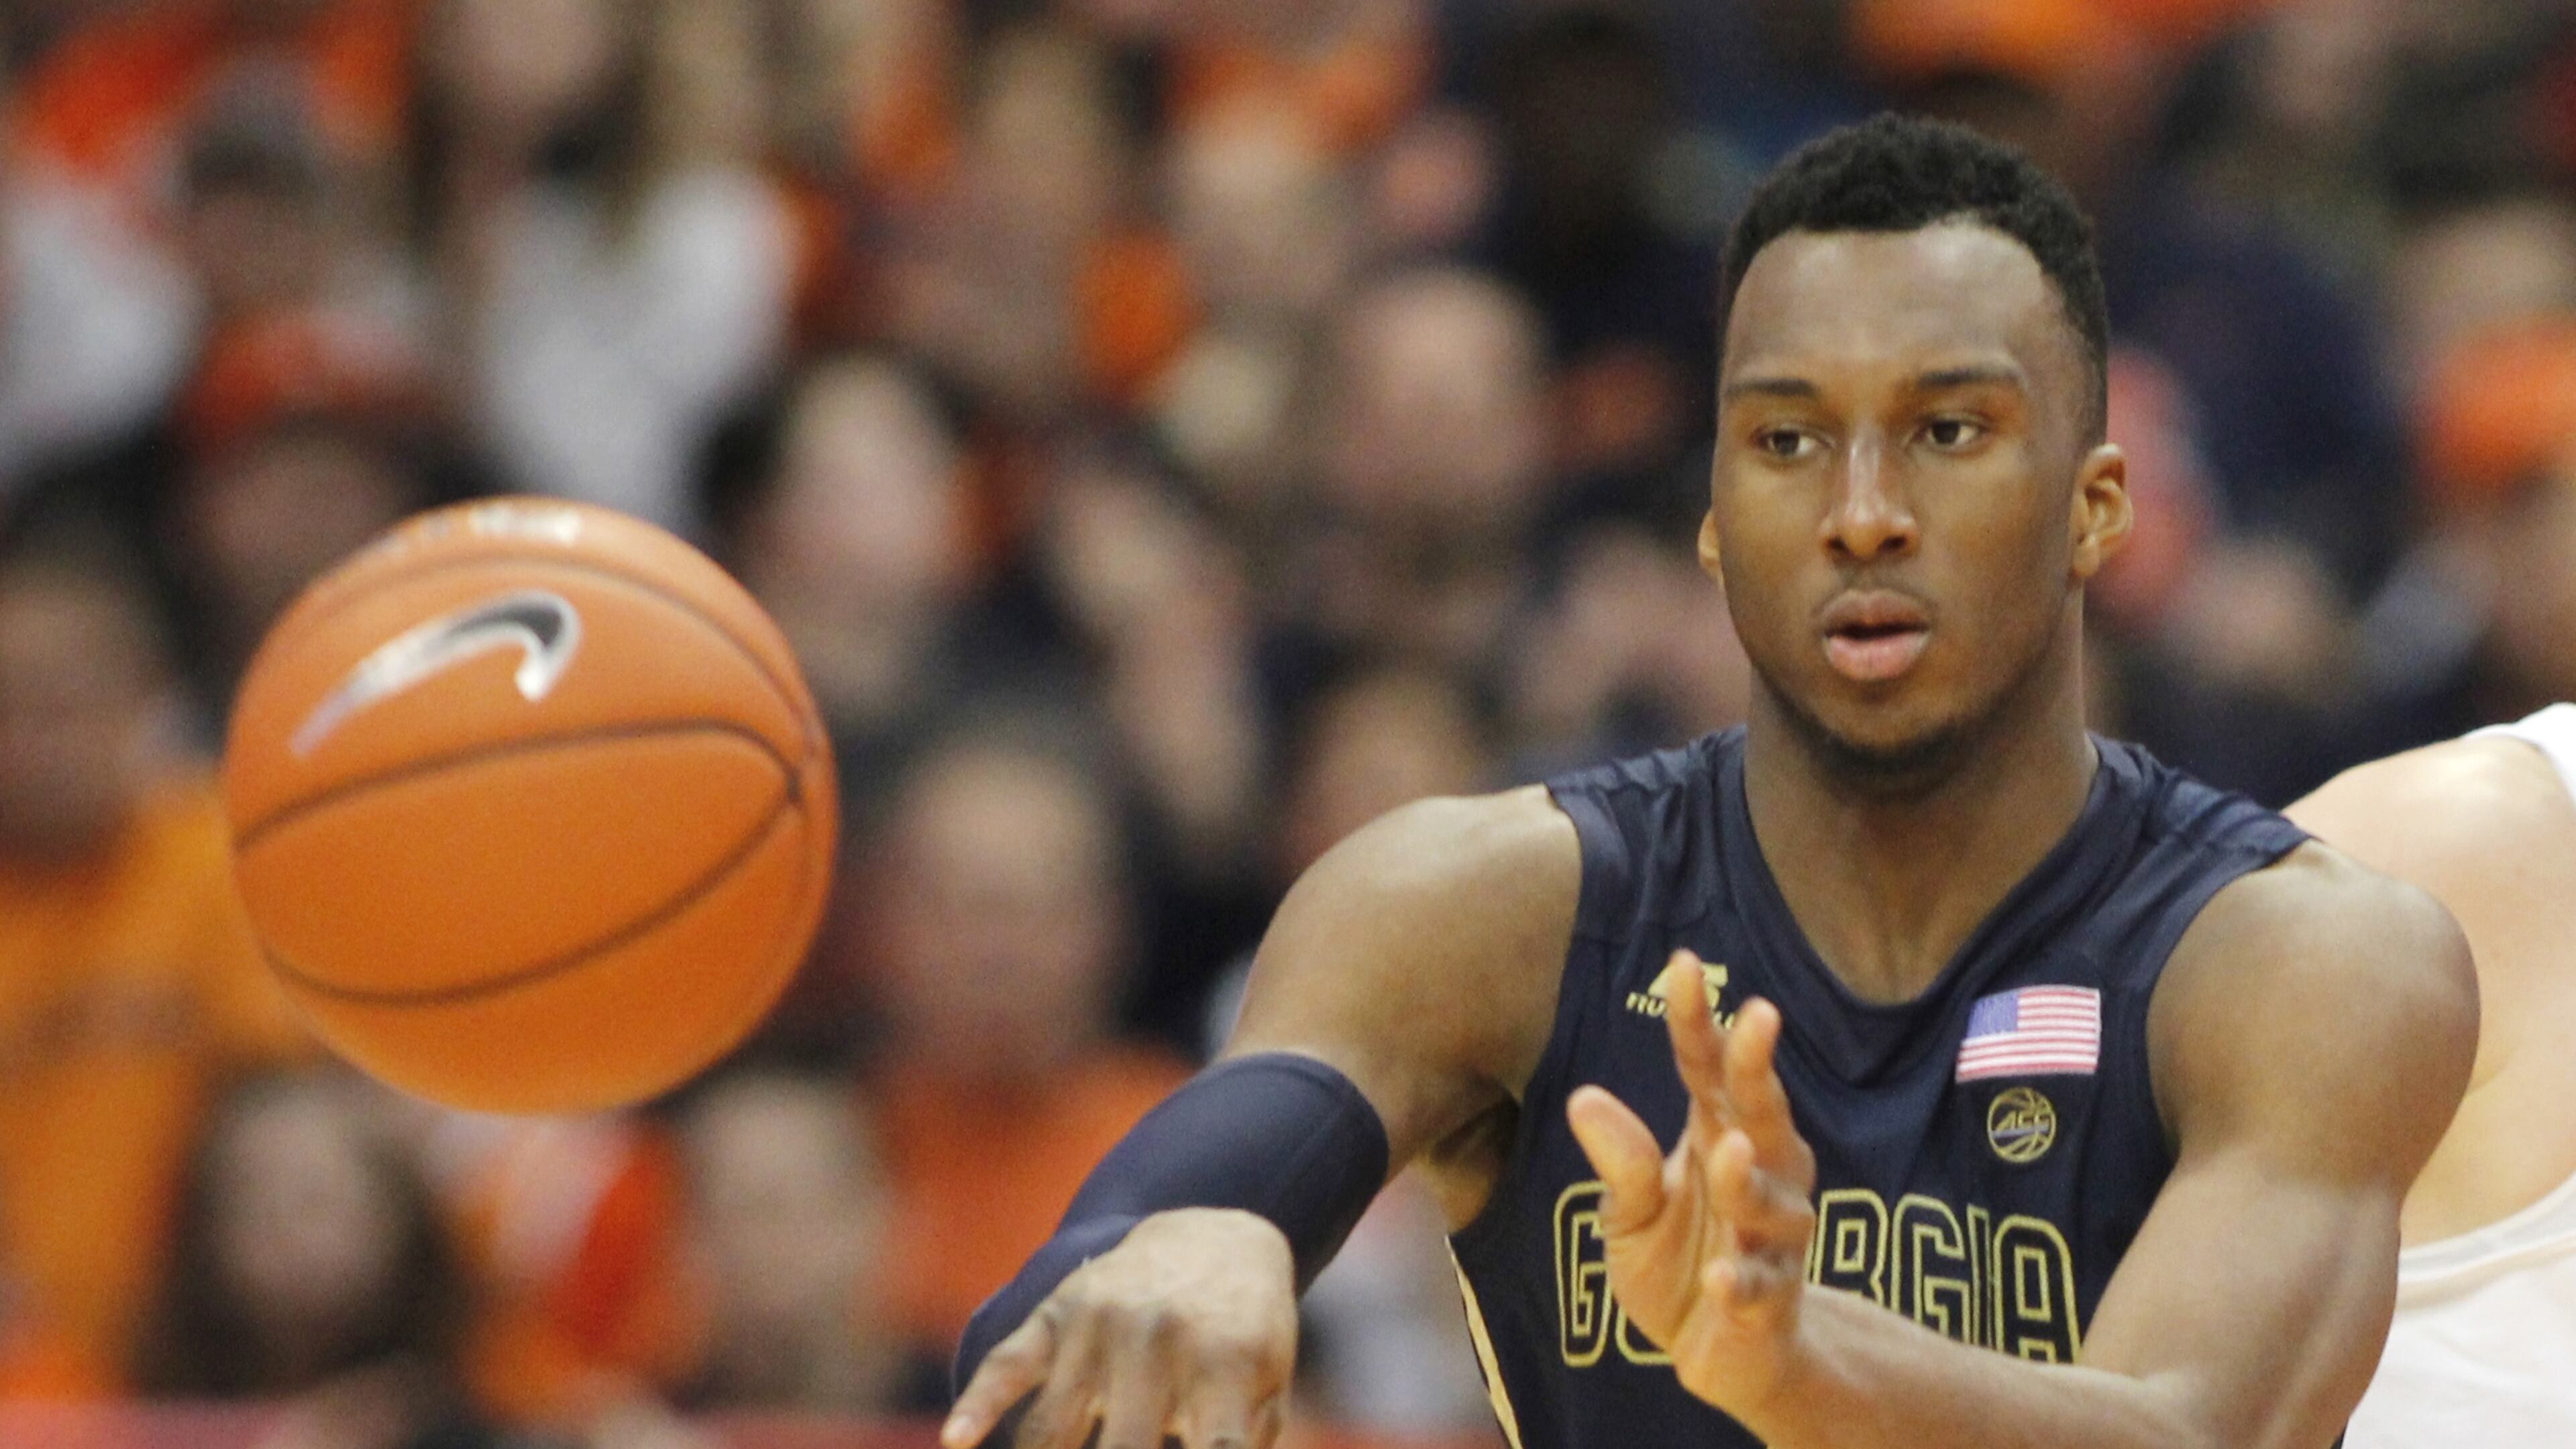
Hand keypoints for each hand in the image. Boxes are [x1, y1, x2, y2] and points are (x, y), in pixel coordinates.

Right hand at [943, 1207, 1298, 1448]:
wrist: (1214, 1237)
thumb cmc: (1245, 1338)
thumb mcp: (1268, 1386)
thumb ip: (1243, 1446)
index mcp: (1226, 1363)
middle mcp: (1159, 1338)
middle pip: (1123, 1448)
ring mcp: (1101, 1323)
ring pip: (1052, 1430)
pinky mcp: (1057, 1314)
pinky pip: (1007, 1365)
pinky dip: (977, 1406)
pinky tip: (957, 1441)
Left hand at [1566, 951, 1817, 1417]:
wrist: (1722, 1357)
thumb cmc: (1679, 1265)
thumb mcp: (1629, 1215)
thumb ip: (1620, 1163)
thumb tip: (1583, 1099)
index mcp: (1718, 1137)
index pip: (1709, 1069)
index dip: (1698, 1018)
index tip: (1683, 962)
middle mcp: (1758, 1175)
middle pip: (1763, 1114)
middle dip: (1761, 1067)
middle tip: (1758, 1017)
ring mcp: (1772, 1239)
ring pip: (1773, 1201)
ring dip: (1749, 1178)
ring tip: (1725, 1148)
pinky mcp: (1772, 1302)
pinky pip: (1763, 1288)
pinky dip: (1744, 1283)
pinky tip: (1721, 1278)